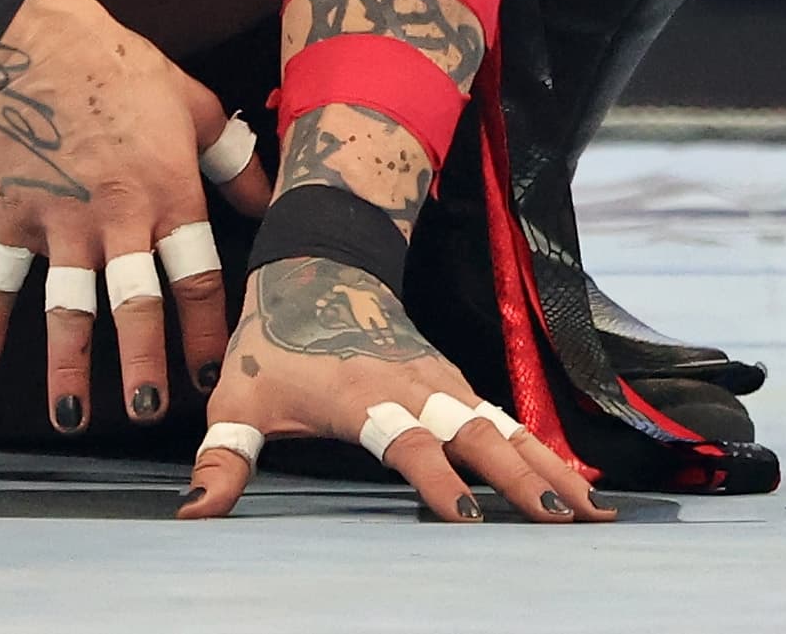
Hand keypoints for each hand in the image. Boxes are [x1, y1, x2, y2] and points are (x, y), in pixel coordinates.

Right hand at [0, 0, 269, 432]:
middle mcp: (117, 215)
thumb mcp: (196, 105)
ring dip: (69, 364)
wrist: (38, 40)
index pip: (196, 275)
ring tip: (70, 417)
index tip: (213, 376)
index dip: (207, 330)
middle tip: (147, 411)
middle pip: (135, 302)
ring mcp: (60, 219)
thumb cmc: (124, 70)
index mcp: (169, 191)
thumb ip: (236, 160)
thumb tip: (271, 202)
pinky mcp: (12, 213)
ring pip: (67, 304)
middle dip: (143, 362)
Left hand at [177, 255, 612, 523]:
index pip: (405, 441)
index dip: (433, 478)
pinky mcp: (457, 383)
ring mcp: (443, 382)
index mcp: (362, 393)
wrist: (316, 265)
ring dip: (549, 469)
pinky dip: (546, 453)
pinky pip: (509, 420)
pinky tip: (579, 488)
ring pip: (506, 427)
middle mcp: (414, 385)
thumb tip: (193, 515)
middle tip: (564, 521)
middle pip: (477, 434)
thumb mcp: (237, 398)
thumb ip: (222, 461)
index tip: (464, 519)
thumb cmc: (272, 342)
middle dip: (521, 478)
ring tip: (592, 513)